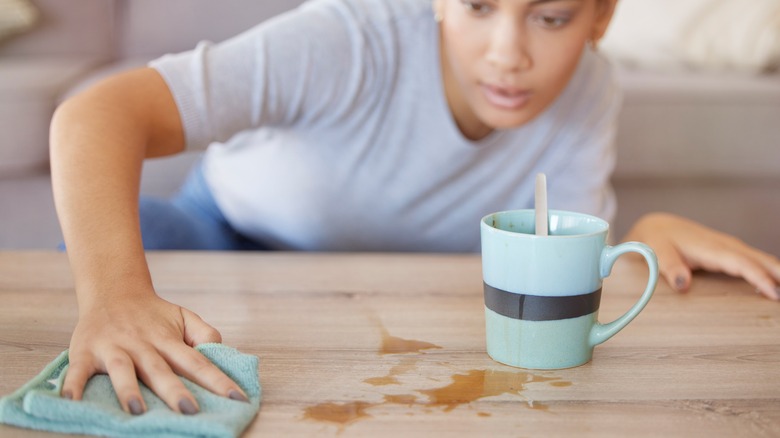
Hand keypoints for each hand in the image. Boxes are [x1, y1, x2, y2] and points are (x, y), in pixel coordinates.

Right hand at [61, 292, 248, 414]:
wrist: (112, 290)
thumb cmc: (153, 314)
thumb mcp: (184, 317)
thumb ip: (205, 334)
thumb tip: (221, 353)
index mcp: (169, 340)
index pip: (198, 362)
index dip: (218, 380)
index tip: (237, 399)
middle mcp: (143, 344)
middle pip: (161, 370)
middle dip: (175, 391)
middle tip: (190, 411)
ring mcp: (114, 348)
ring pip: (123, 370)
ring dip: (129, 390)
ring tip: (138, 411)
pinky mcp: (86, 352)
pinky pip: (78, 370)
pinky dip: (72, 386)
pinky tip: (71, 403)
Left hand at [623, 212, 779, 300]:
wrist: (658, 227)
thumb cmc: (658, 241)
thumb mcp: (657, 253)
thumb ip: (670, 267)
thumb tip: (682, 284)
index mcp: (711, 248)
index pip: (742, 264)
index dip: (760, 278)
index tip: (774, 294)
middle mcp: (726, 246)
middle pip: (761, 260)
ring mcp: (731, 248)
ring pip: (763, 260)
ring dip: (778, 273)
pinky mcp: (731, 252)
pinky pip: (757, 262)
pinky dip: (770, 272)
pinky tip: (777, 286)